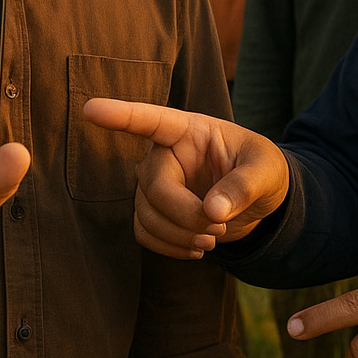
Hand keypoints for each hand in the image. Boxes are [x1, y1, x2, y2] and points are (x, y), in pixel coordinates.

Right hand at [83, 98, 288, 258]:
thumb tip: (212, 212)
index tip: (91, 108)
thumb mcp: (266, 170)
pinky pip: (144, 233)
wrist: (260, 201)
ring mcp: (155, 183)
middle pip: (153, 186)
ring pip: (145, 214)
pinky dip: (169, 247)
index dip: (120, 115)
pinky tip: (196, 249)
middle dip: (185, 215)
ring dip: (179, 236)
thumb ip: (244, 186)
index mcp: (189, 129)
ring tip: (213, 239)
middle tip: (218, 228)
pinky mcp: (154, 211)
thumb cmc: (262, 170)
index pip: (151, 120)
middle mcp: (165, 153)